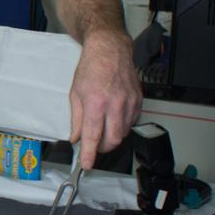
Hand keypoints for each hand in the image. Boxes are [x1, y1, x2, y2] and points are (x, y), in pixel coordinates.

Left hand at [68, 29, 141, 168]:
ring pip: (123, 133)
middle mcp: (115, 105)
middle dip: (103, 148)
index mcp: (95, 103)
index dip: (89, 153)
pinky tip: (114, 118)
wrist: (110, 50)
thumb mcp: (75, 93)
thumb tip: (76, 138)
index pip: (92, 136)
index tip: (87, 164)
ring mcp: (129, 103)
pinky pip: (132, 122)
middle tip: (94, 145)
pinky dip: (122, 126)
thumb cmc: (91, 69)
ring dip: (112, 137)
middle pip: (113, 140)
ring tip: (102, 128)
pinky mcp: (139, 101)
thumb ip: (76, 119)